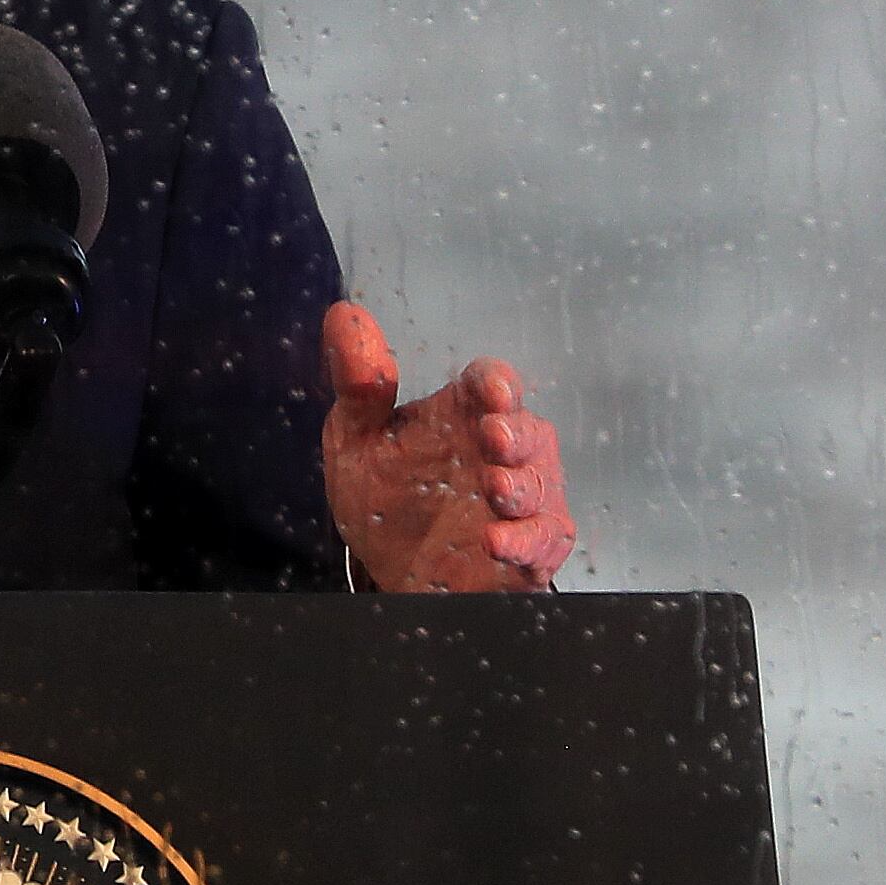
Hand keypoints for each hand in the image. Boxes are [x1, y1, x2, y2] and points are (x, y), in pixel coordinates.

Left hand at [321, 302, 574, 592]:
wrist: (389, 568)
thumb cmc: (384, 494)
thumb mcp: (355, 436)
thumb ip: (357, 381)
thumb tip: (345, 317)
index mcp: (465, 414)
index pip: (491, 383)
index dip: (496, 383)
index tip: (490, 390)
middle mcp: (502, 451)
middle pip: (526, 430)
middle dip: (515, 433)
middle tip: (493, 436)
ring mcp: (521, 498)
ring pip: (538, 484)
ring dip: (519, 486)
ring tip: (494, 486)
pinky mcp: (531, 546)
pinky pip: (540, 540)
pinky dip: (523, 541)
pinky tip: (496, 541)